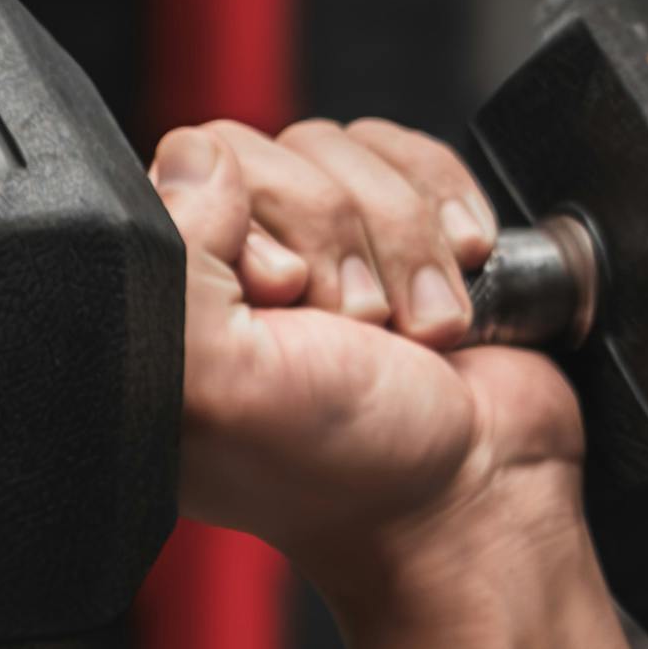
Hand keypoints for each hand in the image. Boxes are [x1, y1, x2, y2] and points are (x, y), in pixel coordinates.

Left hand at [153, 107, 582, 594]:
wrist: (477, 497)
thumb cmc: (351, 469)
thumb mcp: (228, 383)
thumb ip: (179, 265)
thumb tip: (195, 157)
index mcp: (171, 306)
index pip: (192, 168)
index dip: (257, 220)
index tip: (288, 299)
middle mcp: (235, 272)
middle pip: (281, 152)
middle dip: (341, 242)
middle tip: (356, 331)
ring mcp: (323, 249)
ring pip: (351, 152)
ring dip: (405, 245)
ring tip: (414, 330)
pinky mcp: (399, 233)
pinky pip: (412, 155)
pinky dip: (446, 215)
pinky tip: (451, 292)